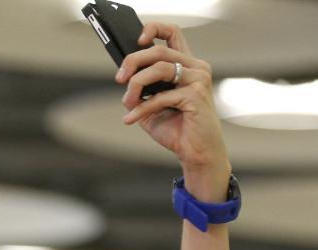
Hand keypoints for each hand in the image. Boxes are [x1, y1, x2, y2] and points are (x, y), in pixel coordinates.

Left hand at [117, 23, 229, 182]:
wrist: (195, 152)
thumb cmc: (175, 128)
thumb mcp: (150, 106)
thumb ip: (140, 90)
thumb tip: (123, 77)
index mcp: (186, 64)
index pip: (172, 33)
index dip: (154, 29)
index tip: (137, 40)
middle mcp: (195, 67)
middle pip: (158, 50)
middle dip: (133, 62)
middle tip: (119, 78)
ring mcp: (198, 79)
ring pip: (159, 68)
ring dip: (136, 85)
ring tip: (128, 102)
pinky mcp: (196, 95)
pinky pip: (160, 96)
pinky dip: (141, 108)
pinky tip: (131, 119)